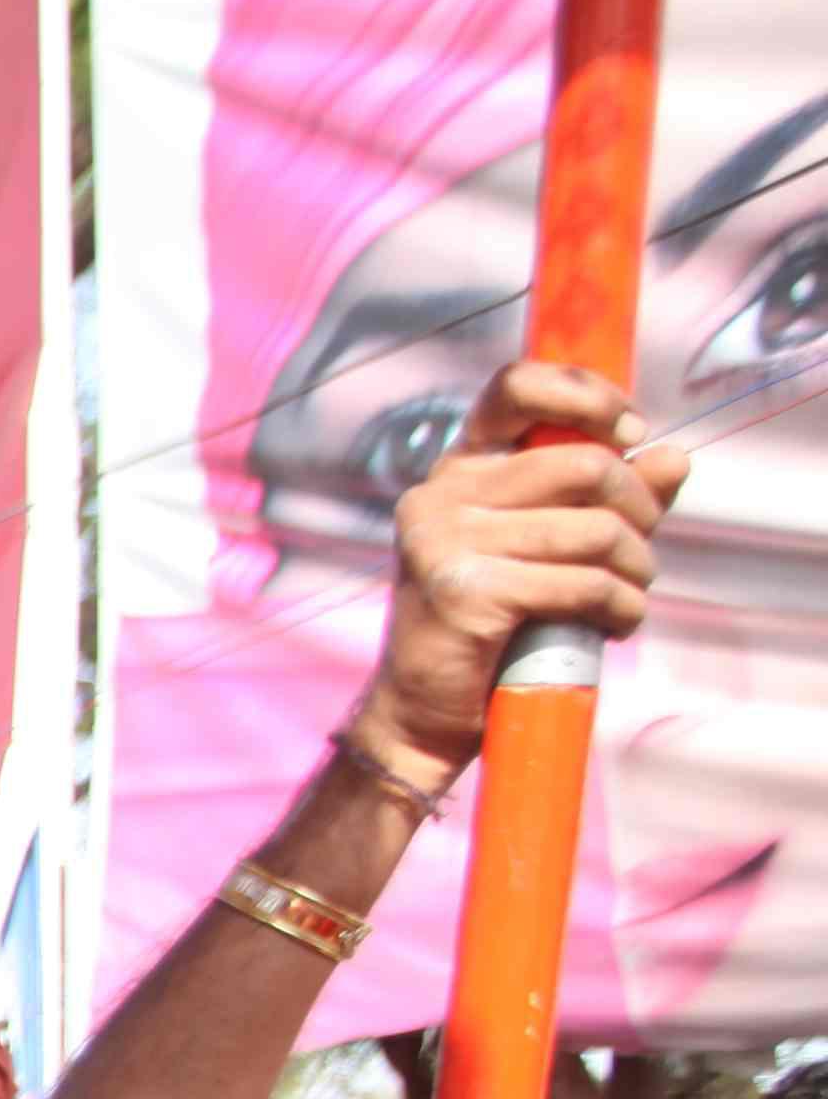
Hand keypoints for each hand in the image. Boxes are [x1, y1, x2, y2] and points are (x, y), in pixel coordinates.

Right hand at [347, 359, 695, 794]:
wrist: (423, 712)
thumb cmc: (490, 624)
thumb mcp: (548, 546)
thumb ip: (608, 497)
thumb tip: (675, 457)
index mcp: (457, 469)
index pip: (516, 387)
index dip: (588, 397)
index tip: (630, 433)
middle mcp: (441, 494)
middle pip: (584, 465)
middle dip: (639, 509)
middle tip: (642, 549)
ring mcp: (444, 541)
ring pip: (593, 531)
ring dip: (635, 568)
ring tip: (628, 595)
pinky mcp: (463, 591)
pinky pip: (581, 584)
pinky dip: (619, 607)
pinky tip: (616, 624)